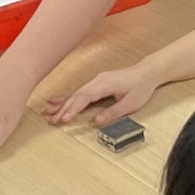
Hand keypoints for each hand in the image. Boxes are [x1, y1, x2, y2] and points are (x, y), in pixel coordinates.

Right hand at [46, 63, 161, 125]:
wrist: (147, 72)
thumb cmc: (141, 87)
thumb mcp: (131, 103)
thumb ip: (113, 112)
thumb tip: (97, 121)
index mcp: (105, 84)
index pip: (85, 97)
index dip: (73, 108)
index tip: (64, 118)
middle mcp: (97, 81)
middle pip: (77, 95)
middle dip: (63, 108)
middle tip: (51, 119)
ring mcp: (96, 81)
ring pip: (76, 93)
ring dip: (62, 103)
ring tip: (48, 112)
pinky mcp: (96, 83)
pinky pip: (80, 91)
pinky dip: (67, 97)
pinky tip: (56, 101)